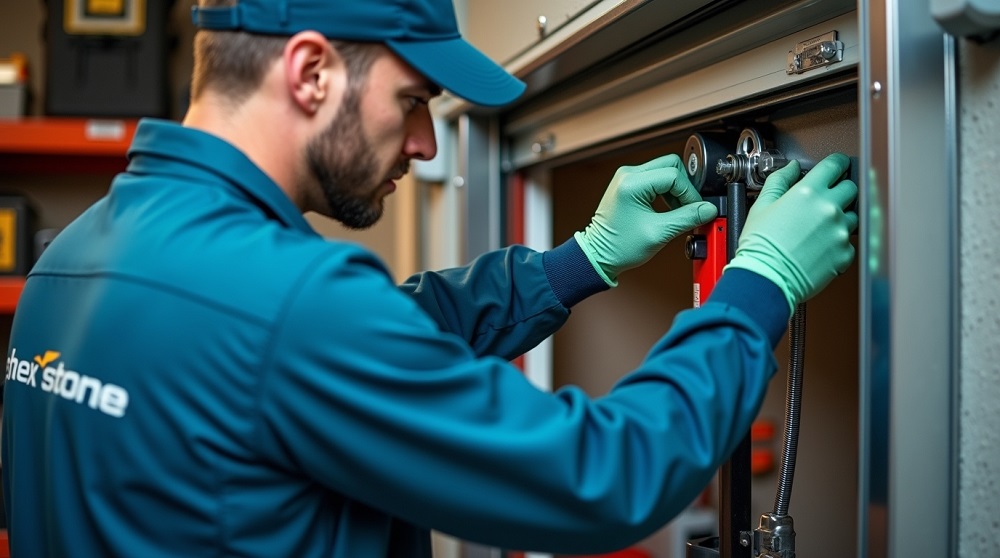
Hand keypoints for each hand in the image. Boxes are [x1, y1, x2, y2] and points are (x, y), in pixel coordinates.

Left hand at [575, 154, 717, 285]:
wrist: (598, 255)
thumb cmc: (618, 247)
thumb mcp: (659, 233)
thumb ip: (687, 218)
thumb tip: (708, 209)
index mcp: (632, 183)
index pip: (674, 176)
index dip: (690, 193)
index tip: (695, 209)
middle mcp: (628, 175)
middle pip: (671, 166)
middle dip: (684, 188)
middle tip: (688, 208)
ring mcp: (627, 177)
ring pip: (665, 171)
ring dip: (676, 190)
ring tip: (676, 212)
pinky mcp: (629, 184)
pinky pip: (656, 179)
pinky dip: (666, 192)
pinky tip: (667, 209)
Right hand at [725, 153, 858, 312]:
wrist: (766, 278)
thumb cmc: (760, 246)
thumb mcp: (762, 206)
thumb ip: (779, 181)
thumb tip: (790, 168)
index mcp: (808, 193)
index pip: (834, 165)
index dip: (837, 163)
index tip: (837, 166)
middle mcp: (828, 208)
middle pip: (850, 187)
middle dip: (840, 190)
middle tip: (825, 200)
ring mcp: (840, 231)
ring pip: (852, 215)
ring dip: (840, 218)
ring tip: (818, 229)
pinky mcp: (845, 253)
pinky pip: (849, 242)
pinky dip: (838, 243)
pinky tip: (819, 247)